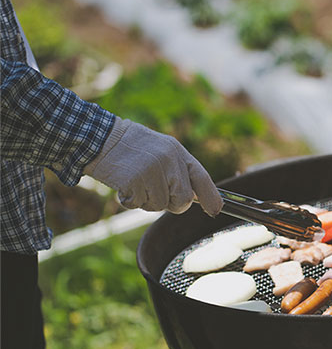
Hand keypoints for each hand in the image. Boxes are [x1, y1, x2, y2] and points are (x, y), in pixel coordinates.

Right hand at [85, 118, 222, 215]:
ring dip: (147, 201)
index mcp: (178, 152)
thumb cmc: (131, 148)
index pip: (202, 177)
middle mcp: (169, 160)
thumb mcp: (161, 151)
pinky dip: (131, 201)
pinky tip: (124, 184)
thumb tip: (192, 196)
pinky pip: (140, 204)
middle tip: (155, 193)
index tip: (215, 210)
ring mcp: (152, 171)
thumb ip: (177, 170)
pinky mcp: (134, 180)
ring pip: (160, 205)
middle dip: (172, 204)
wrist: (100, 138)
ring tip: (136, 182)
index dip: (211, 197)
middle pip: (183, 199)